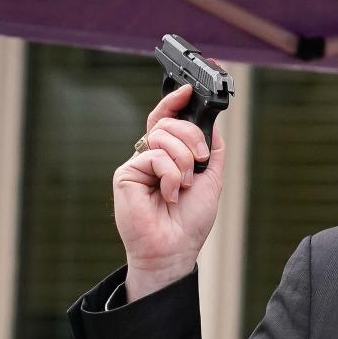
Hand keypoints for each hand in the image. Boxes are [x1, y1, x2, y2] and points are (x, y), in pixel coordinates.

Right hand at [113, 84, 226, 300]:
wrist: (175, 248)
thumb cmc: (190, 221)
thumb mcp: (211, 178)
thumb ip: (212, 149)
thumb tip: (212, 121)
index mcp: (169, 156)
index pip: (167, 120)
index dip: (175, 101)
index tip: (190, 90)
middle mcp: (151, 157)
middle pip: (168, 123)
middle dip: (190, 136)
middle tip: (200, 160)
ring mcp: (137, 164)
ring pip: (161, 136)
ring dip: (183, 159)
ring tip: (184, 185)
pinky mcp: (125, 174)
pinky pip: (153, 156)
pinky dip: (170, 174)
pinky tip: (169, 193)